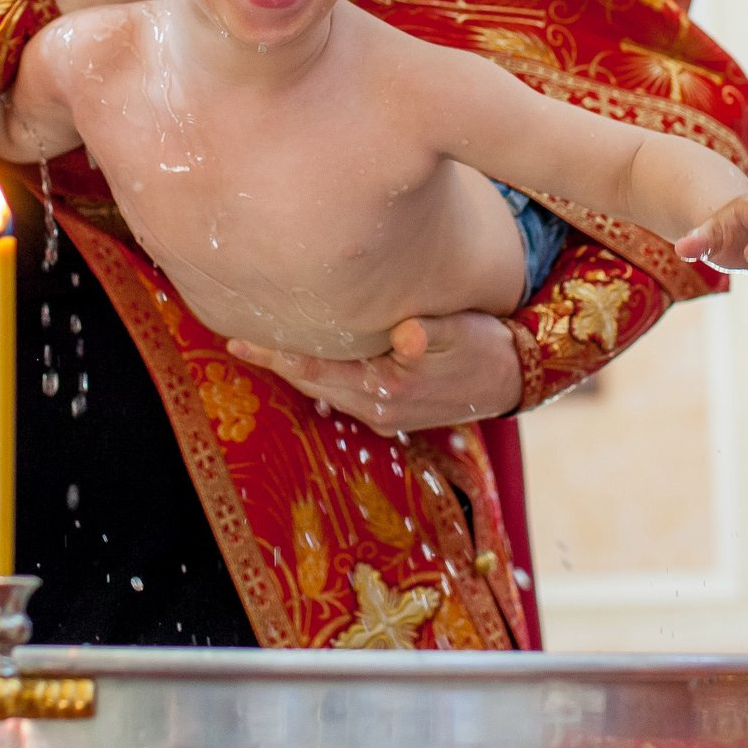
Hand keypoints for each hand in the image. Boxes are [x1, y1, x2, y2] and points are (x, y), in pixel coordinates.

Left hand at [226, 311, 521, 432]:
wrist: (515, 379)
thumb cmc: (485, 345)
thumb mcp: (460, 333)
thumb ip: (428, 333)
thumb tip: (405, 335)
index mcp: (387, 388)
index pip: (316, 369)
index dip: (275, 354)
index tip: (238, 341)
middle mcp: (377, 408)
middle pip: (309, 382)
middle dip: (273, 362)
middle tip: (232, 338)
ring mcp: (382, 414)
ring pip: (322, 388)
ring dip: (292, 369)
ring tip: (258, 345)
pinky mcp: (389, 411)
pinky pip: (339, 391)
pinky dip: (316, 373)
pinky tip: (303, 357)